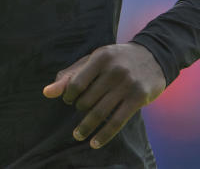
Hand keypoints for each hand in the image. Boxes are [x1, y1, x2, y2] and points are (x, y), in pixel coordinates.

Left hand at [43, 43, 165, 148]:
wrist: (153, 56)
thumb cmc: (117, 59)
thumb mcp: (94, 60)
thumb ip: (71, 75)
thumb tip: (46, 93)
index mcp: (101, 57)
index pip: (76, 83)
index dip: (68, 95)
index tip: (68, 100)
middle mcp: (114, 70)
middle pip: (87, 99)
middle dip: (79, 109)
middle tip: (79, 111)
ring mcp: (127, 84)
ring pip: (100, 112)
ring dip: (86, 127)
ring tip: (77, 135)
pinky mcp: (138, 98)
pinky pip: (117, 122)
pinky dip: (103, 135)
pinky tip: (94, 143)